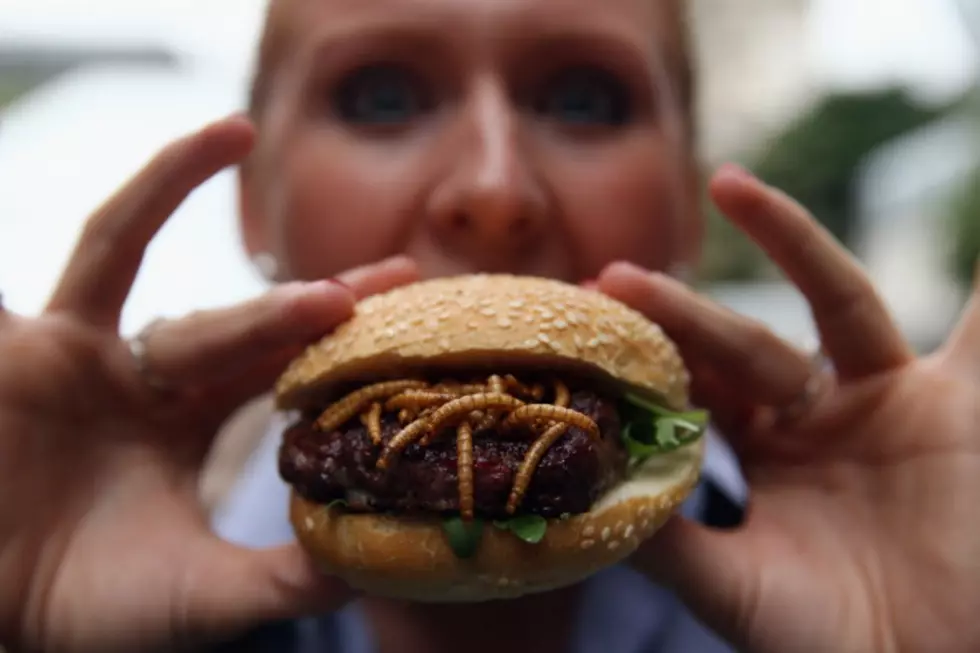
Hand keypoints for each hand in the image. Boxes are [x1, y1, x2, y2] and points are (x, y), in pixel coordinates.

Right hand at [0, 116, 419, 652]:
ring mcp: (72, 351)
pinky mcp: (14, 344)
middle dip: (297, 299)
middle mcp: (138, 375)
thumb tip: (372, 563)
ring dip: (169, 186)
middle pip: (227, 314)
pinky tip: (101, 160)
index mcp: (186, 421)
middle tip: (382, 280)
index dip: (336, 340)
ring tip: (232, 128)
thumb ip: (280, 580)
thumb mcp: (198, 594)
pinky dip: (62, 210)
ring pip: (122, 247)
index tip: (411, 315)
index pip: (276, 365)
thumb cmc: (82, 609)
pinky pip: (35, 267)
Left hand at [599, 165, 979, 652]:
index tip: (585, 330)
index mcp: (761, 452)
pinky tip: (969, 200)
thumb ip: (664, 540)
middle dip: (684, 312)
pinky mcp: (952, 402)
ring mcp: (883, 400)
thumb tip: (575, 497)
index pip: (695, 387)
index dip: (647, 360)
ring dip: (787, 239)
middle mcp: (815, 415)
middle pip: (744, 342)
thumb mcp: (732, 587)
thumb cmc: (828, 640)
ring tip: (730, 185)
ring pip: (831, 299)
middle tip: (617, 278)